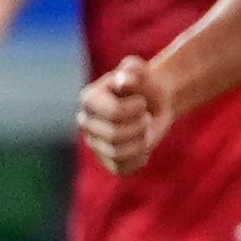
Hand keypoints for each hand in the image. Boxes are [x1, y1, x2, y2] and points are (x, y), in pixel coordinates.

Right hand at [76, 54, 171, 175]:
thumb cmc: (144, 83)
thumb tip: (123, 81)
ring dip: (141, 142)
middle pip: (114, 136)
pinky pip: (123, 169)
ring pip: (118, 154)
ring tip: (143, 130)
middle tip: (145, 117)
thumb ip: (133, 70)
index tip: (141, 101)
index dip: (135, 108)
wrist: (154, 102)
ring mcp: (95, 144)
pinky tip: (142, 145)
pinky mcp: (108, 162)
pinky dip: (140, 158)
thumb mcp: (140, 71)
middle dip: (139, 126)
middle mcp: (86, 123)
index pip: (113, 113)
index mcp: (89, 99)